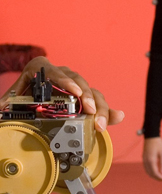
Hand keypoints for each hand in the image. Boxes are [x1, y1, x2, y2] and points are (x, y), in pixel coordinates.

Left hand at [0, 56, 124, 131]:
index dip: (66, 82)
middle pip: (79, 82)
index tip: (75, 93)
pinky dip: (108, 111)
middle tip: (91, 112)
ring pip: (91, 92)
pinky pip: (98, 103)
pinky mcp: (84, 100)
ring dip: (99, 108)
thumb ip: (8, 102)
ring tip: (102, 123)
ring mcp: (75, 87)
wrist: (27, 96)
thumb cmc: (22, 94)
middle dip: (87, 98)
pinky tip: (118, 117)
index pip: (56, 72)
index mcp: (43, 70)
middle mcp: (62, 75)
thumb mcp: (12, 98)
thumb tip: (1, 108)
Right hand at [143, 137, 161, 180]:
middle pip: (150, 174)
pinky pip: (146, 168)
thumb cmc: (158, 144)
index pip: (155, 173)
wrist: (151, 136)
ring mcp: (144, 160)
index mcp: (151, 160)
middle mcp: (146, 161)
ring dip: (154, 175)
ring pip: (148, 171)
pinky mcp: (144, 158)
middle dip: (157, 178)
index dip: (160, 177)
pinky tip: (156, 171)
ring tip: (161, 176)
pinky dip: (151, 171)